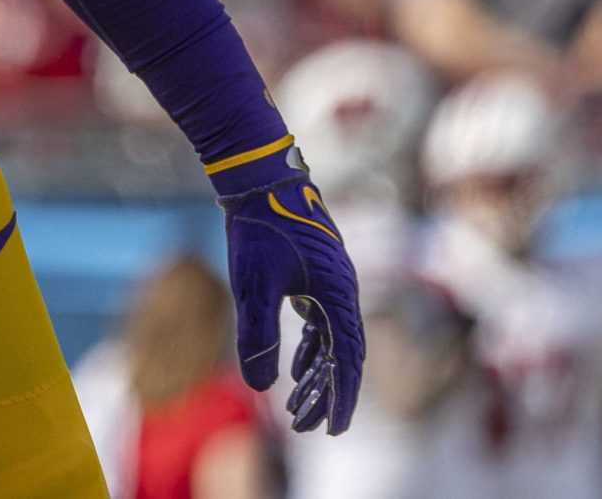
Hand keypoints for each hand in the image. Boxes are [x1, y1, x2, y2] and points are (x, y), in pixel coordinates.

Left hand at [211, 143, 365, 432]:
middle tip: (306, 426)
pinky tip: (294, 366)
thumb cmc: (258, 227)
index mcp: (339, 295)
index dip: (340, 397)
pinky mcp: (315, 270)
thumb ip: (258, 336)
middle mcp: (343, 289)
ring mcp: (331, 279)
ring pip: (330, 339)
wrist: (258, 172)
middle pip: (342, 354)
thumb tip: (261, 387)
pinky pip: (320, 320)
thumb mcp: (253, 285)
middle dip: (325, 393)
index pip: (348, 359)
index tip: (331, 428)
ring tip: (298, 406)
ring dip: (316, 372)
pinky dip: (310, 347)